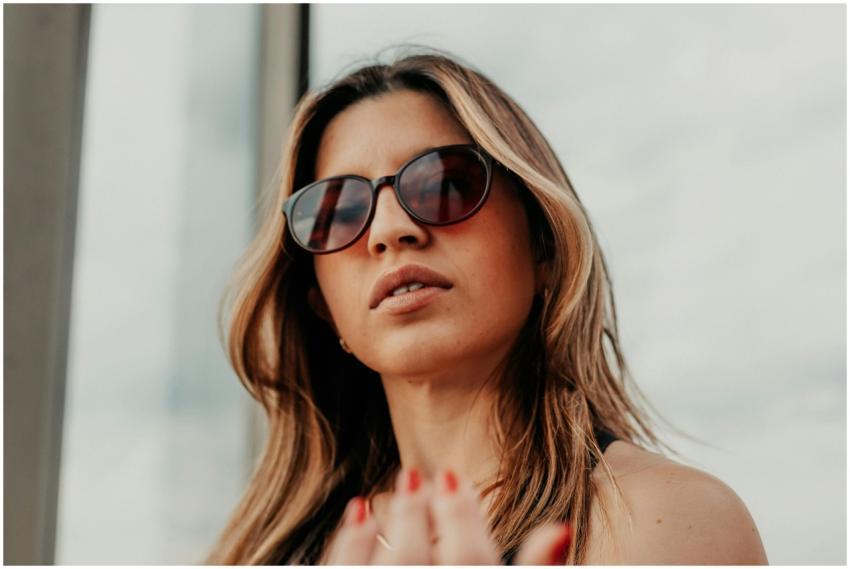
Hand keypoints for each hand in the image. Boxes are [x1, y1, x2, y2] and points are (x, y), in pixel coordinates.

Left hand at [324, 468, 571, 564]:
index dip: (462, 517)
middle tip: (413, 476)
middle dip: (412, 514)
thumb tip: (560, 527)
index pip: (470, 563)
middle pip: (413, 563)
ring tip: (377, 499)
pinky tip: (356, 525)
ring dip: (372, 533)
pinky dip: (346, 552)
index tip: (452, 479)